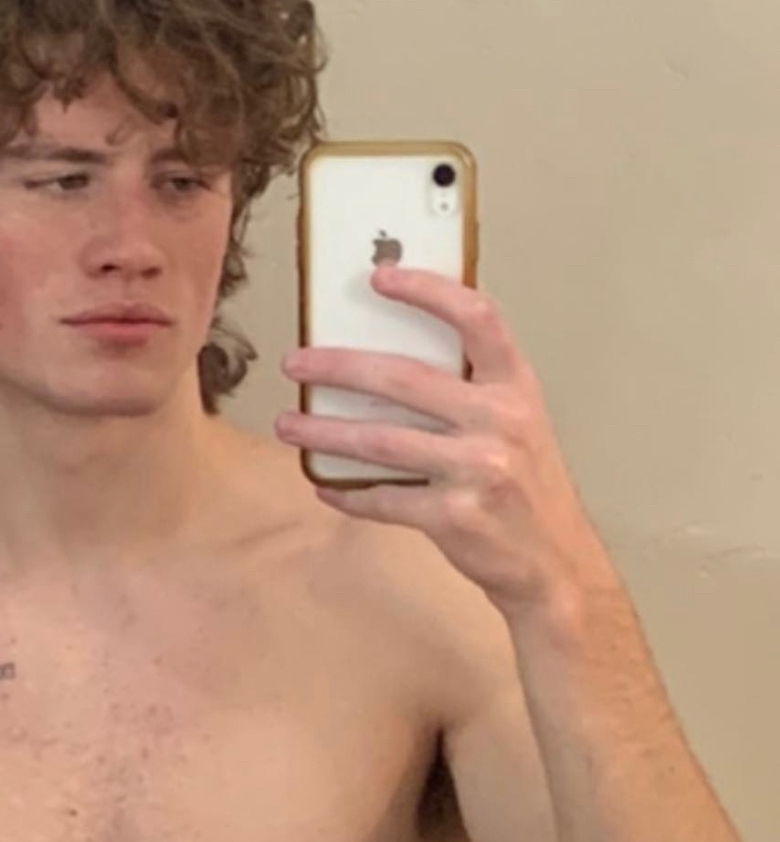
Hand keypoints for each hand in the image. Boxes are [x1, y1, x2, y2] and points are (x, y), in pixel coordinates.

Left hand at [274, 264, 617, 620]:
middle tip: (296, 363)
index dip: (429, 291)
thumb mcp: (518, 423)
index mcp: (516, 387)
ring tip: (287, 425)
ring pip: (380, 441)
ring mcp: (477, 470)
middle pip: (404, 379)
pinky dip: (348, 492)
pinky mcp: (454, 517)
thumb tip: (389, 363)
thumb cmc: (526, 488)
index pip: (477, 318)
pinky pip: (384, 499)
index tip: (380, 277)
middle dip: (339, 368)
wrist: (555, 564)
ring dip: (324, 432)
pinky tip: (323, 483)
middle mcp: (500, 421)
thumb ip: (471, 390)